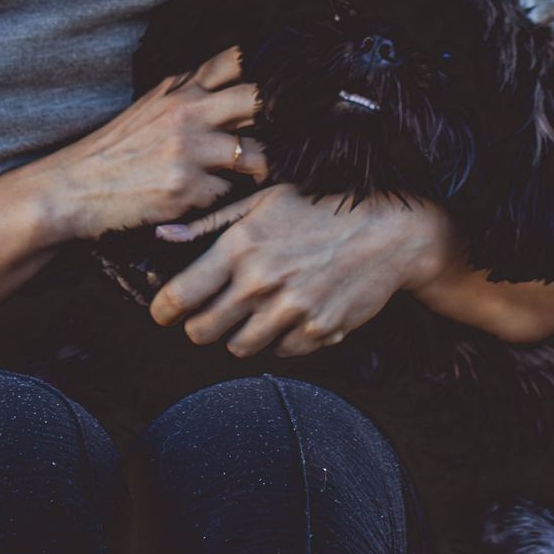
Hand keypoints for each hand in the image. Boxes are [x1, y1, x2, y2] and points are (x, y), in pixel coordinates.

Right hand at [35, 48, 267, 240]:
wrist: (74, 188)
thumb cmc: (116, 150)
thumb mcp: (151, 107)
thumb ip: (190, 91)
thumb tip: (239, 81)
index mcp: (180, 87)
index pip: (237, 59)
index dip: (271, 66)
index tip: (289, 79)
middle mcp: (187, 110)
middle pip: (259, 99)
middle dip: (280, 117)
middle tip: (288, 134)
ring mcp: (189, 149)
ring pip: (257, 155)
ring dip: (257, 169)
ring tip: (248, 178)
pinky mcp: (187, 187)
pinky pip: (228, 192)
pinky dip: (220, 198)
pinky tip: (199, 198)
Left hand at [147, 187, 454, 358]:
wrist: (389, 233)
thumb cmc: (322, 209)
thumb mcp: (265, 201)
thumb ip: (211, 223)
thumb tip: (164, 235)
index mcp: (242, 247)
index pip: (181, 295)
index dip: (163, 310)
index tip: (163, 313)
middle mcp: (262, 283)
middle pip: (203, 331)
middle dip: (198, 326)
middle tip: (207, 315)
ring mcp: (292, 312)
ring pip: (238, 347)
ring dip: (238, 334)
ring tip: (252, 312)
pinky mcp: (318, 333)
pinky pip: (280, 352)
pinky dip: (278, 339)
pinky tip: (289, 313)